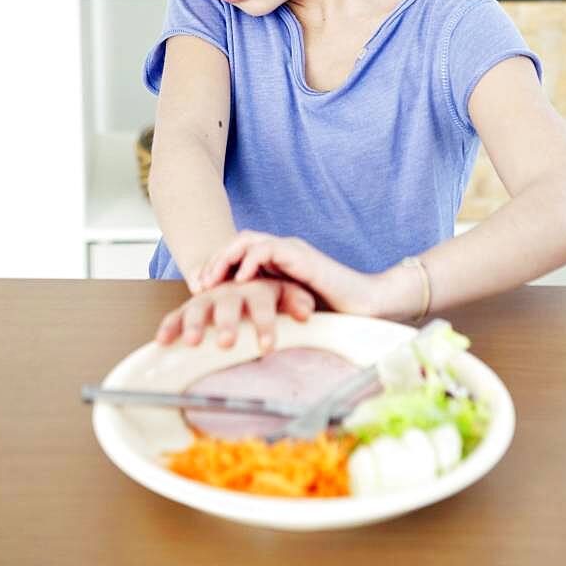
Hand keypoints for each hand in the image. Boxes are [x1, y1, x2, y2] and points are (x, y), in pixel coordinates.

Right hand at [154, 277, 315, 352]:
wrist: (238, 274)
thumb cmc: (265, 292)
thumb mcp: (284, 293)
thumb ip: (296, 300)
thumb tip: (307, 311)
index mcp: (256, 288)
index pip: (262, 303)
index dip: (264, 324)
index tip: (267, 346)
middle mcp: (230, 291)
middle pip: (228, 303)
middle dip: (227, 322)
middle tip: (227, 342)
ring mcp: (208, 298)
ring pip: (198, 307)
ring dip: (195, 323)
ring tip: (192, 342)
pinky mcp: (190, 306)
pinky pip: (176, 314)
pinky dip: (169, 326)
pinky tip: (163, 341)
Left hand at [196, 230, 375, 316]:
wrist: (365, 305)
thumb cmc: (331, 311)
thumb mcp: (288, 308)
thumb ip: (267, 307)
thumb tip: (238, 324)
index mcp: (279, 261)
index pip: (240, 253)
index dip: (218, 266)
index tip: (201, 289)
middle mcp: (283, 250)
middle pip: (239, 242)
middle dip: (216, 260)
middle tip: (200, 284)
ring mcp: (292, 250)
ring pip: (249, 240)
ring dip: (226, 258)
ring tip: (213, 281)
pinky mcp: (301, 256)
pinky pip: (268, 249)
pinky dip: (250, 261)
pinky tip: (240, 280)